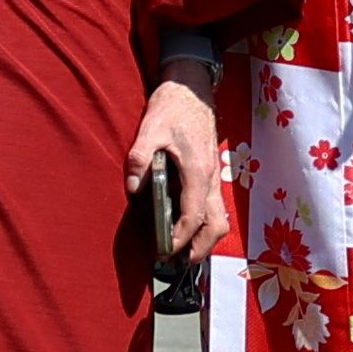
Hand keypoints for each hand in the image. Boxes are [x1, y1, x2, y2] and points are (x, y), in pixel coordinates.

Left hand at [129, 72, 226, 258]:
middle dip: (201, 248)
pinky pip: (214, 206)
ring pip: (219, 218)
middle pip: (216, 225)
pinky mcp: (211, 173)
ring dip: (205, 238)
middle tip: (180, 263)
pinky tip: (186, 225)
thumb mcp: (150, 129)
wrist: (192, 88)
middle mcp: (211, 177)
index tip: (167, 252)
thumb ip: (140, 159)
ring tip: (183, 250)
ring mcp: (214, 176)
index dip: (182, 238)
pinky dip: (204, 223)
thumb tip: (134, 188)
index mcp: (198, 171)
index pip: (194, 215)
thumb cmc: (173, 107)